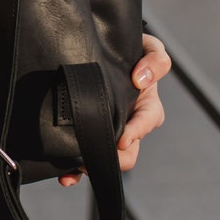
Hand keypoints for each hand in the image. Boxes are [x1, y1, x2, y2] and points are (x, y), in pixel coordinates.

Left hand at [58, 32, 171, 186]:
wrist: (103, 43)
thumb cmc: (130, 49)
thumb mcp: (149, 48)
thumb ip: (155, 60)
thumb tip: (141, 79)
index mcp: (145, 103)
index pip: (147, 120)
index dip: (136, 132)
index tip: (122, 141)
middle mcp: (127, 120)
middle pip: (128, 150)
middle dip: (113, 159)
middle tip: (93, 159)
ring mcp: (106, 126)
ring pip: (103, 156)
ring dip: (90, 166)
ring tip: (73, 169)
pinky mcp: (86, 129)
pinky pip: (82, 152)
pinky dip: (75, 169)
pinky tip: (65, 176)